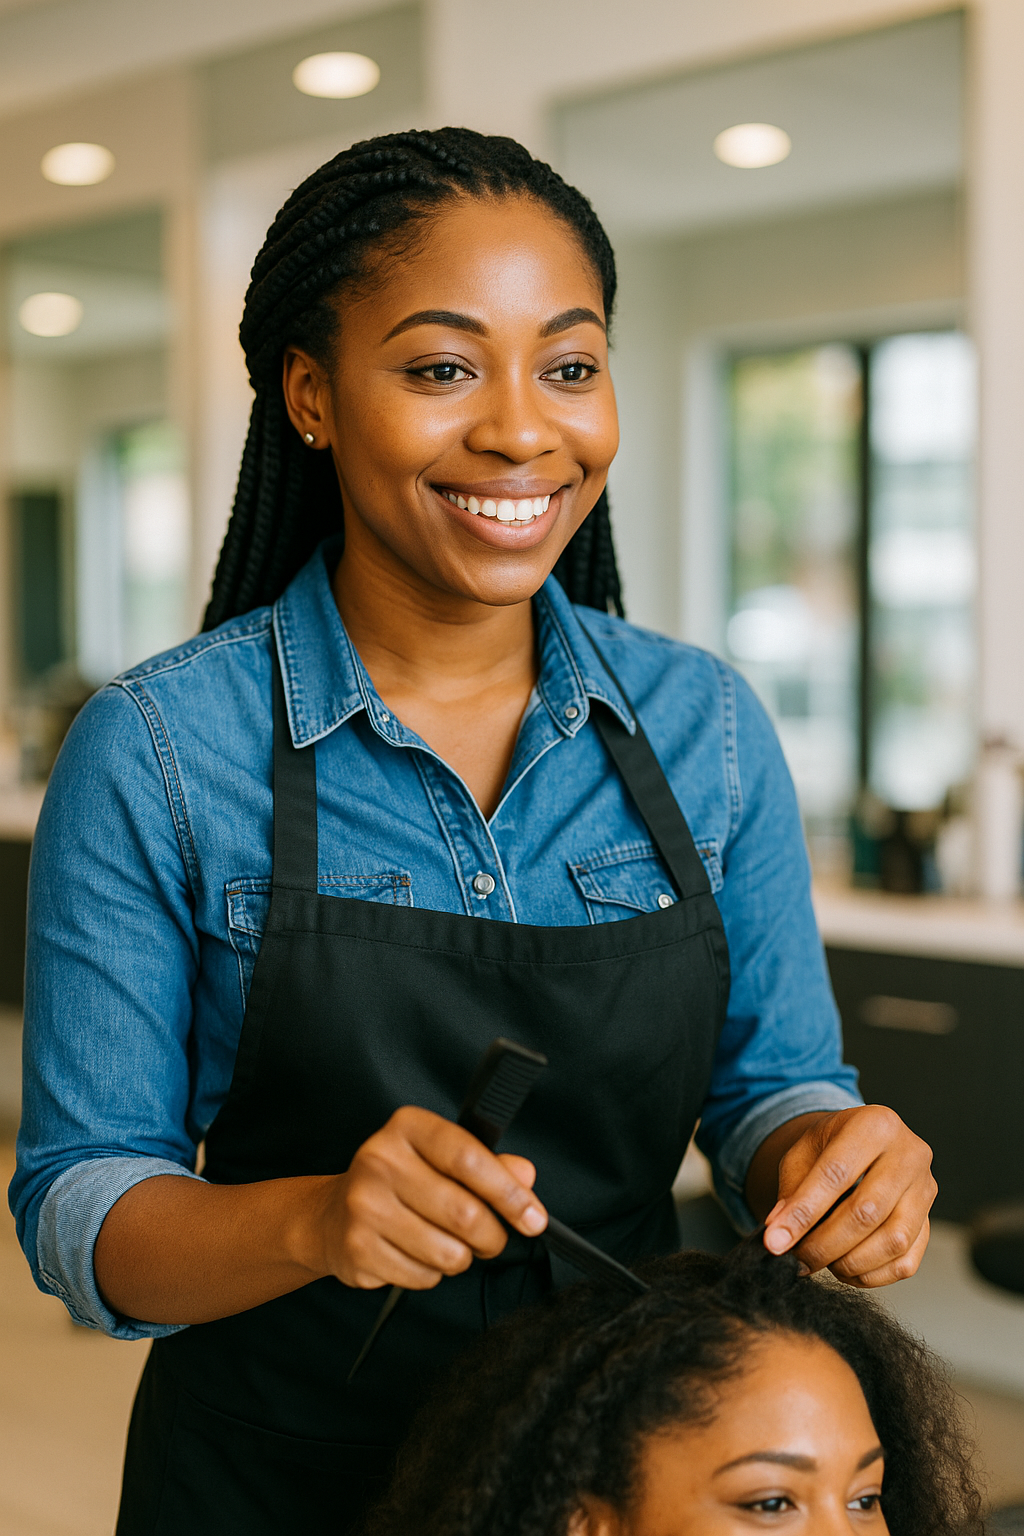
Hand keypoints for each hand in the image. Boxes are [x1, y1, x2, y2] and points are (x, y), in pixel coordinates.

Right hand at [312, 1106, 547, 1291]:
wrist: (331, 1215)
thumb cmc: (399, 1182)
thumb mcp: (441, 1158)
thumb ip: (488, 1164)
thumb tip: (525, 1176)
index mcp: (407, 1127)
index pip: (469, 1158)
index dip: (509, 1192)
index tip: (533, 1217)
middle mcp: (380, 1160)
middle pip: (464, 1212)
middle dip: (491, 1236)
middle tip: (492, 1239)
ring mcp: (365, 1205)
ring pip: (447, 1252)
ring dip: (462, 1258)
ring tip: (448, 1244)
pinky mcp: (358, 1249)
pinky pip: (423, 1276)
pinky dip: (432, 1274)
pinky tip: (416, 1254)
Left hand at [759, 1106, 935, 1286]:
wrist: (863, 1145)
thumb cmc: (830, 1148)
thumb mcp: (802, 1153)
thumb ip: (791, 1191)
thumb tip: (779, 1233)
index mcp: (874, 1125)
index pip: (836, 1173)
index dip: (803, 1212)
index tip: (775, 1242)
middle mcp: (910, 1153)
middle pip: (867, 1212)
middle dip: (824, 1244)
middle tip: (797, 1259)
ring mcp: (926, 1190)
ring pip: (892, 1241)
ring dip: (849, 1263)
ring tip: (821, 1261)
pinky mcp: (930, 1223)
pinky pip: (906, 1263)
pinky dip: (871, 1275)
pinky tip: (845, 1268)